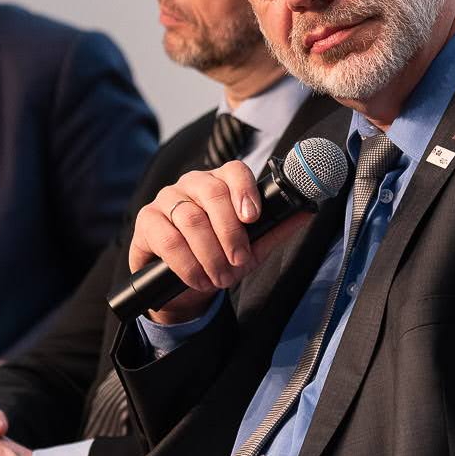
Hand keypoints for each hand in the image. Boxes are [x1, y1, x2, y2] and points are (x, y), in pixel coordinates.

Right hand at [127, 162, 287, 324]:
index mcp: (221, 182)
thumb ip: (275, 230)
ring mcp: (167, 198)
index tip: (253, 218)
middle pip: (213, 193)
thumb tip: (307, 212)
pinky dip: (187, 264)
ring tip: (220, 278)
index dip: (244, 191)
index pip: (234, 171)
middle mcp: (193, 183)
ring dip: (209, 254)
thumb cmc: (219, 257)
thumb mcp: (251, 248)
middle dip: (230, 233)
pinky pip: (168, 239)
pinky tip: (197, 279)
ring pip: (191, 218)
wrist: (181, 284)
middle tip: (238, 263)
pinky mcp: (147, 220)